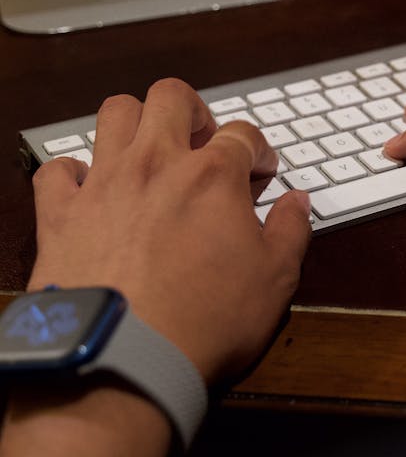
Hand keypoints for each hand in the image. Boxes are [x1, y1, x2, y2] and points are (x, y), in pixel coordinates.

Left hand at [27, 78, 310, 382]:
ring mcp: (104, 184)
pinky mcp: (61, 214)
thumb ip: (291, 232)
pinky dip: (73, 173)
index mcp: (213, 177)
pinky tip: (90, 190)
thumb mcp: (275, 281)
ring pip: (114, 113)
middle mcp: (156, 164)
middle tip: (202, 141)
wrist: (126, 358)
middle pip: (171, 98)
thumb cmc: (206, 322)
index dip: (256, 150)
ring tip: (148, 152)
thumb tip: (298, 202)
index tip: (259, 172)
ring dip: (135, 123)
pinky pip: (57, 170)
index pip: (242, 134)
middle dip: (193, 111)